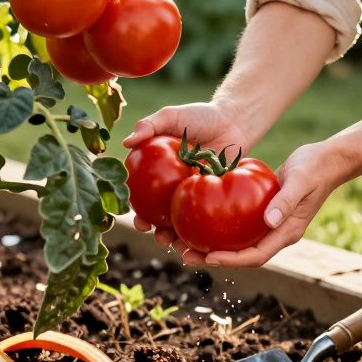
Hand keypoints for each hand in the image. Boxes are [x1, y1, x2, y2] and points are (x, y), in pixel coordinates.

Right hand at [122, 101, 260, 256]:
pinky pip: (205, 217)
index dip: (136, 208)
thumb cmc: (202, 115)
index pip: (141, 193)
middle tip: (157, 236)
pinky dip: (200, 231)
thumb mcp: (172, 116)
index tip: (137, 217)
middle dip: (155, 230)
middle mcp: (173, 185)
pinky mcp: (214, 197)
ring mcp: (193, 193)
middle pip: (159, 213)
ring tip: (178, 246)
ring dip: (176, 237)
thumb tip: (126, 142)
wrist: (235, 120)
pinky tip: (200, 242)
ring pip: (181, 220)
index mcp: (158, 170)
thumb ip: (149, 125)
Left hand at [195, 141, 348, 267]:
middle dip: (214, 259)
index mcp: (286, 232)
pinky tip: (199, 218)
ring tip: (184, 242)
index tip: (209, 257)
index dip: (232, 261)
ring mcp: (270, 224)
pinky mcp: (264, 212)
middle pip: (242, 255)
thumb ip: (286, 200)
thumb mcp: (301, 180)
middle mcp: (276, 233)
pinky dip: (220, 226)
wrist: (327, 159)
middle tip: (185, 255)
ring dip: (212, 245)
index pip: (256, 255)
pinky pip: (239, 225)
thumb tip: (268, 222)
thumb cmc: (315, 167)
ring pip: (238, 242)